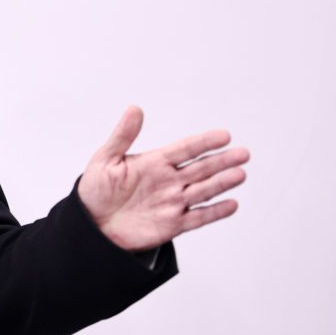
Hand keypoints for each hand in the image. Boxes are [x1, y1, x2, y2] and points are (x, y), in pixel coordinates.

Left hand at [77, 106, 248, 250]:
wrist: (92, 225)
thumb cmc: (96, 190)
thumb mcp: (106, 159)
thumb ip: (123, 136)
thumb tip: (134, 109)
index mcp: (155, 162)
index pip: (185, 149)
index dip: (204, 143)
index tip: (224, 136)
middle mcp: (169, 181)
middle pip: (201, 168)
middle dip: (222, 161)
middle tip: (243, 153)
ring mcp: (173, 202)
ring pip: (204, 190)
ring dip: (222, 183)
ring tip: (240, 174)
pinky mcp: (172, 224)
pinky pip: (198, 217)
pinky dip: (215, 212)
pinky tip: (232, 203)